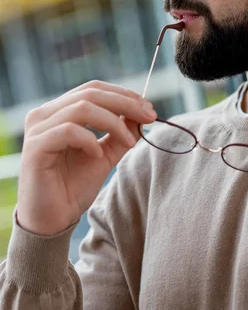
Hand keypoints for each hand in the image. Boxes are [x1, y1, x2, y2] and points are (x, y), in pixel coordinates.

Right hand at [17, 80, 156, 235]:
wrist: (52, 220)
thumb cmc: (73, 187)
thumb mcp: (105, 155)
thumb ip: (120, 132)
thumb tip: (142, 112)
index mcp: (59, 111)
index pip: (94, 89)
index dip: (124, 95)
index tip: (149, 109)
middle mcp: (44, 114)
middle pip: (90, 93)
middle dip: (125, 103)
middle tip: (149, 117)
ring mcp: (38, 129)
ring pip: (82, 108)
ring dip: (113, 122)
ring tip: (128, 142)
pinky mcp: (35, 147)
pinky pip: (68, 131)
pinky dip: (89, 140)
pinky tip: (98, 156)